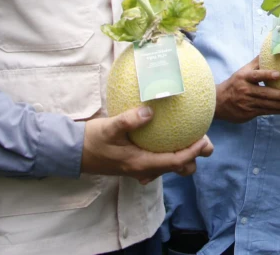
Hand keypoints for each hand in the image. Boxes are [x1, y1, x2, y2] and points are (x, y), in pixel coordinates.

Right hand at [80, 107, 213, 183]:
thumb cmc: (92, 141)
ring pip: (171, 166)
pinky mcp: (137, 163)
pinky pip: (161, 161)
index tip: (204, 139)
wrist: (75, 153)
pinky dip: (171, 152)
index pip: (176, 162)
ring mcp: (141, 168)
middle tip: (204, 139)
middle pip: (179, 168)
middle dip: (195, 156)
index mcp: (141, 163)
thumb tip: (149, 110)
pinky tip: (171, 137)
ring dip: (184, 155)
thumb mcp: (109, 128)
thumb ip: (129, 120)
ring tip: (192, 136)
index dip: (193, 152)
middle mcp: (144, 169)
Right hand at [214, 57, 279, 123]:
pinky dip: (277, 111)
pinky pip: (266, 112)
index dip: (267, 75)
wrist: (218, 102)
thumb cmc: (235, 83)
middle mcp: (245, 90)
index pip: (256, 76)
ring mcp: (247, 103)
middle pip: (265, 93)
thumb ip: (256, 63)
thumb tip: (271, 49)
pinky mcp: (249, 113)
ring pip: (267, 105)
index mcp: (244, 77)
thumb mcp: (243, 71)